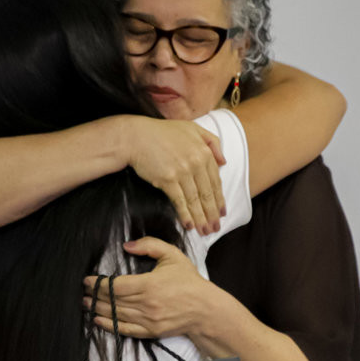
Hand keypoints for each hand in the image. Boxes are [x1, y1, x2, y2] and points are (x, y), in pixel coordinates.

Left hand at [82, 237, 223, 338]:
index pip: (115, 286)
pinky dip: (109, 325)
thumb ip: (149, 245)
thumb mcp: (172, 256)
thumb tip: (127, 246)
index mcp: (149, 284)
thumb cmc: (189, 282)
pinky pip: (124, 329)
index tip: (87, 280)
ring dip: (97, 308)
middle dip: (94, 295)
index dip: (98, 283)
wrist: (205, 309)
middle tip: (83, 291)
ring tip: (85, 303)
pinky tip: (98, 319)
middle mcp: (146, 304)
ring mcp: (147, 320)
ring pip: (115, 314)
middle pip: (112, 300)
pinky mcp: (150, 331)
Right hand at [122, 118, 225, 234]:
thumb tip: (224, 162)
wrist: (136, 136)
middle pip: (207, 194)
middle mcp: (196, 162)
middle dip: (212, 214)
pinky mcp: (167, 180)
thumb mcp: (192, 128)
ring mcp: (182, 172)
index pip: (215, 181)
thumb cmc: (162, 132)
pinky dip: (185, 215)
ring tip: (204, 231)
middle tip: (215, 228)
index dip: (219, 199)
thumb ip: (212, 142)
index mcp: (204, 151)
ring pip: (195, 200)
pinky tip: (189, 225)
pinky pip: (180, 201)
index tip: (221, 213)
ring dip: (201, 218)